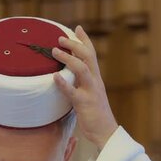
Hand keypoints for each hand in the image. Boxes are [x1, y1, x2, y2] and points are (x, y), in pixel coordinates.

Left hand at [52, 25, 118, 149]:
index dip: (85, 40)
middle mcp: (95, 82)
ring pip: (82, 69)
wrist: (106, 132)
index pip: (92, 54)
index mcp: (96, 78)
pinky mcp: (84, 104)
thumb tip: (67, 74)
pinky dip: (64, 83)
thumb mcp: (89, 94)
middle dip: (75, 44)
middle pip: (88, 56)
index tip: (77, 28)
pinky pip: (73, 91)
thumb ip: (81, 83)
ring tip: (55, 51)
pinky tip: (54, 76)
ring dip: (68, 58)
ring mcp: (91, 92)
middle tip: (60, 38)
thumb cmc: (95, 114)